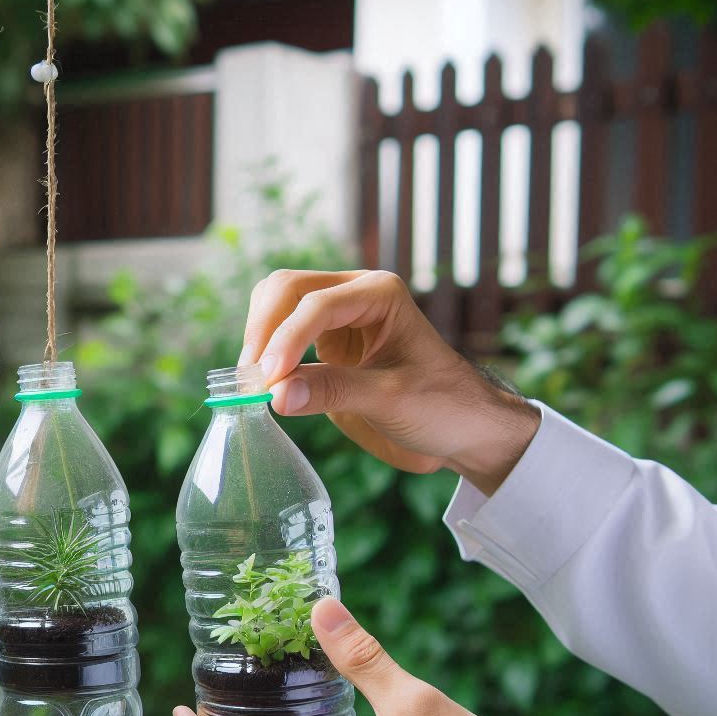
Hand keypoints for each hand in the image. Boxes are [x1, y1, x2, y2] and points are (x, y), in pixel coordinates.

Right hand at [238, 269, 539, 493]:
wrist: (463, 427)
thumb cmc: (442, 406)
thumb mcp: (390, 400)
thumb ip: (332, 391)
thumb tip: (275, 394)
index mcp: (381, 293)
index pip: (317, 304)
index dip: (286, 339)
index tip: (268, 380)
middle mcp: (356, 293)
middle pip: (287, 288)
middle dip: (264, 330)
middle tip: (253, 379)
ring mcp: (338, 314)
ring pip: (276, 302)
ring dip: (259, 336)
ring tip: (255, 381)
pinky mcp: (325, 341)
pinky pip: (281, 332)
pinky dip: (265, 351)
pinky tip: (265, 381)